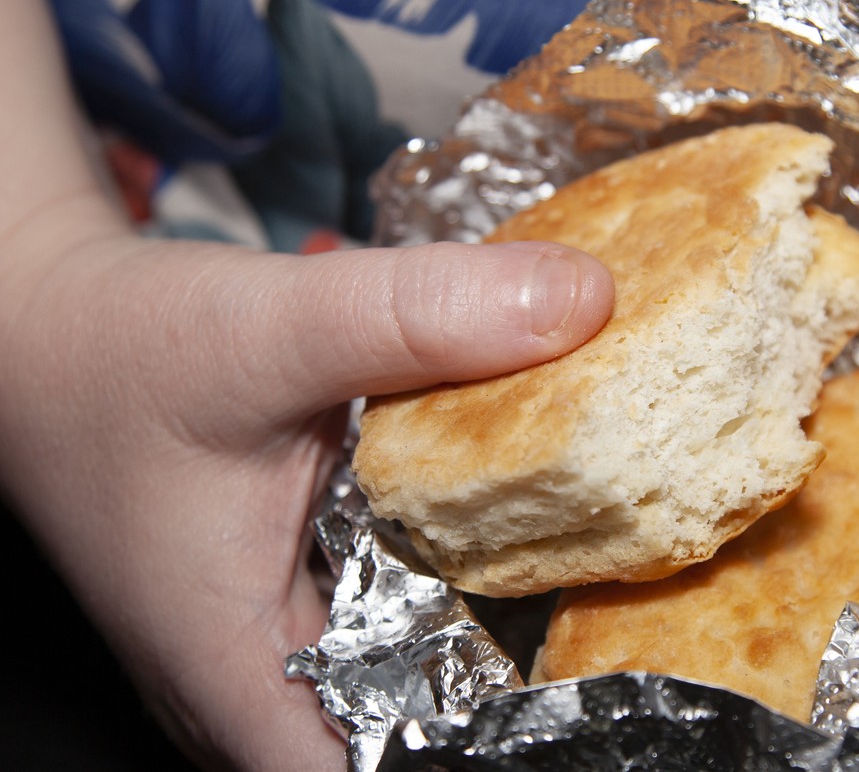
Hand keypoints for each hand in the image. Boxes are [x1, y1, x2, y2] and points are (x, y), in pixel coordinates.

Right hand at [0, 228, 612, 769]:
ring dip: (500, 620)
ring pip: (417, 671)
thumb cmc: (117, 350)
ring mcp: (282, 640)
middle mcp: (263, 682)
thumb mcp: (270, 325)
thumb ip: (419, 316)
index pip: (396, 770)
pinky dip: (462, 563)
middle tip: (631, 604)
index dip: (504, 749)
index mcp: (241, 674)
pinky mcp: (304, 586)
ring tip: (603, 553)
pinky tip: (528, 507)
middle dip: (525, 682)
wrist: (54, 323)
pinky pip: (402, 607)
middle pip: (423, 734)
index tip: (601, 684)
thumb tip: (586, 303)